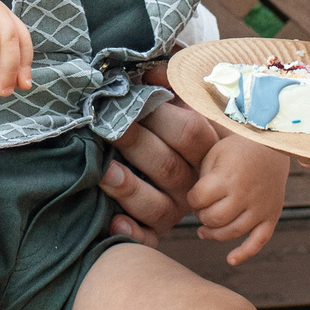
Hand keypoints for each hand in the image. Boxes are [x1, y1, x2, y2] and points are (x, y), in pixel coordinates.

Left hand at [105, 96, 215, 244]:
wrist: (194, 179)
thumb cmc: (175, 135)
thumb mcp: (182, 110)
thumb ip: (169, 88)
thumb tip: (149, 69)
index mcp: (203, 151)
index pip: (190, 132)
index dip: (161, 115)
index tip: (132, 99)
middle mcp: (192, 183)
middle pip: (169, 168)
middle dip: (137, 146)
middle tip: (108, 127)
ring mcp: (175, 210)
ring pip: (158, 206)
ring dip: (131, 190)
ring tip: (106, 173)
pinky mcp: (155, 232)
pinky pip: (147, 239)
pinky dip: (132, 234)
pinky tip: (114, 223)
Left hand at [187, 135, 288, 264]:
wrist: (272, 146)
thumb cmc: (236, 151)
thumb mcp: (214, 155)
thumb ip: (202, 180)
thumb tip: (193, 208)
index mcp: (227, 178)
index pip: (199, 200)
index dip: (192, 200)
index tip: (194, 196)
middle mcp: (245, 195)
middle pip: (214, 219)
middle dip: (202, 217)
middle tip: (201, 210)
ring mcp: (260, 207)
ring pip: (232, 233)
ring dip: (214, 234)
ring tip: (204, 231)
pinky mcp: (272, 216)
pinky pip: (259, 241)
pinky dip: (245, 253)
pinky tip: (230, 260)